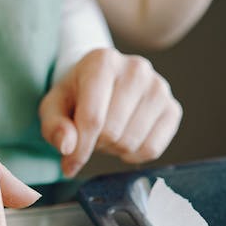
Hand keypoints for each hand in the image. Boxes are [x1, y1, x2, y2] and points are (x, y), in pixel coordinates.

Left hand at [39, 48, 182, 176]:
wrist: (100, 82)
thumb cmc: (75, 96)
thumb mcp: (53, 107)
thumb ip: (54, 127)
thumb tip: (67, 147)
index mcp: (102, 62)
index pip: (92, 119)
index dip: (79, 149)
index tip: (69, 163)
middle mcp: (136, 69)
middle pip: (112, 133)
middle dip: (95, 143)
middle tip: (90, 133)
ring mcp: (159, 87)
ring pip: (131, 142)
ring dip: (113, 149)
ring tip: (106, 132)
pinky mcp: (172, 108)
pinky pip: (152, 149)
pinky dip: (134, 154)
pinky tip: (124, 139)